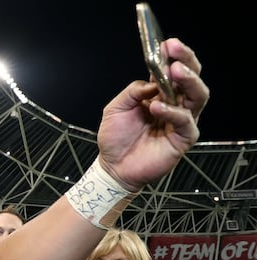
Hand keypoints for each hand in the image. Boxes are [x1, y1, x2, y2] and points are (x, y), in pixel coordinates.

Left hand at [96, 38, 208, 192]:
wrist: (113, 166)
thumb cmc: (115, 138)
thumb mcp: (115, 108)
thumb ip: (133, 91)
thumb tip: (152, 82)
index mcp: (159, 94)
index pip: (173, 70)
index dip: (174, 55)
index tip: (168, 43)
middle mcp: (174, 104)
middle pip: (192, 79)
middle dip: (186, 62)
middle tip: (175, 52)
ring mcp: (181, 120)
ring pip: (198, 96)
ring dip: (188, 81)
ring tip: (174, 71)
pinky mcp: (183, 138)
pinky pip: (186, 121)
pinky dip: (172, 111)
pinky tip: (157, 106)